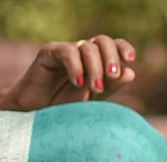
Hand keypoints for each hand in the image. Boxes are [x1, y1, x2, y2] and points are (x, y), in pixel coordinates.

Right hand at [0, 35, 136, 112]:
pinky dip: (76, 66)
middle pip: (103, 41)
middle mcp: (82, 52)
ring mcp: (66, 51)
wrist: (36, 115)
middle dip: (111, 58)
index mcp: (97, 60)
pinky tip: (78, 82)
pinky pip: (67, 51)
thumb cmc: (65, 108)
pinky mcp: (48, 53)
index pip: (114, 45)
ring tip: (96, 89)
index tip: (130, 60)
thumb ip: (111, 87)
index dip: (123, 48)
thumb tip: (130, 73)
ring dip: (95, 68)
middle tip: (112, 76)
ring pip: (87, 47)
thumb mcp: (93, 100)